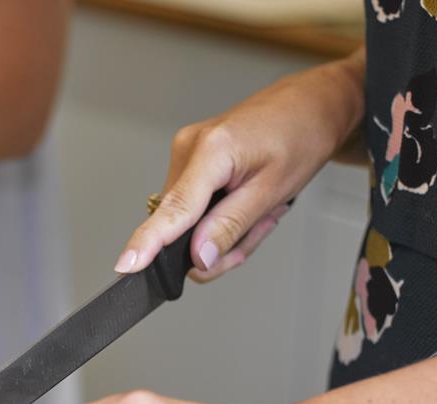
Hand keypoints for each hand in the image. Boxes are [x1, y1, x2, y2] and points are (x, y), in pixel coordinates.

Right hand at [115, 51, 365, 280]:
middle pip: (182, 226)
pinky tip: (245, 203)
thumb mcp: (274, 190)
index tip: (126, 265)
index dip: (148, 242)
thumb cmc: (300, 136)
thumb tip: (197, 258)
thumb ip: (231, 225)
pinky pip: (194, 208)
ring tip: (260, 211)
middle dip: (219, 243)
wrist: (310, 105)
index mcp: (211, 150)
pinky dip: (219, 217)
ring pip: (189, 222)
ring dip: (224, 231)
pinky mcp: (190, 160)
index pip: (174, 209)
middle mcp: (188, 148)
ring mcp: (185, 153)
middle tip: (259, 229)